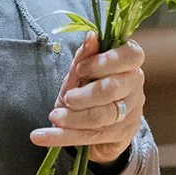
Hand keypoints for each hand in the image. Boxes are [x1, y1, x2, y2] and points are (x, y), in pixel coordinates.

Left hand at [30, 33, 144, 165]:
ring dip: (73, 118)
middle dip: (85, 94)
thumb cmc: (92, 87)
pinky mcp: (119, 135)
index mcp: (130, 64)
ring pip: (102, 116)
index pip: (132, 56)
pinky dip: (61, 137)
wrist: (101, 123)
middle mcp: (134, 87)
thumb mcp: (85, 71)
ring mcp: (130, 113)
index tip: (81, 69)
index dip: (105, 61)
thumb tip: (91, 37)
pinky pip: (88, 137)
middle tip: (67, 98)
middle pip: (113, 89)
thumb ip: (86, 56)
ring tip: (54, 116)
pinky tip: (41, 136)